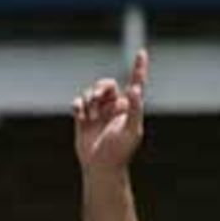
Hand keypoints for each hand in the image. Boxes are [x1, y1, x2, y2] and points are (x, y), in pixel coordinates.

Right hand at [74, 49, 147, 170]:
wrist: (101, 168)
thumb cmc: (120, 152)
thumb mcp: (131, 131)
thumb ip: (135, 110)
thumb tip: (136, 90)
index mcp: (130, 109)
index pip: (135, 84)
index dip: (138, 68)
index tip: (141, 52)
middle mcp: (115, 108)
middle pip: (107, 84)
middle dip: (100, 87)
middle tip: (97, 97)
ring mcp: (100, 112)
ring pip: (91, 92)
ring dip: (89, 100)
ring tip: (90, 117)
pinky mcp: (85, 117)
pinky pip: (79, 101)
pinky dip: (78, 105)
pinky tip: (80, 115)